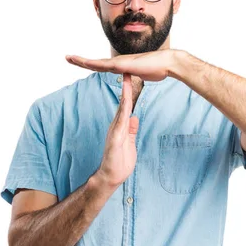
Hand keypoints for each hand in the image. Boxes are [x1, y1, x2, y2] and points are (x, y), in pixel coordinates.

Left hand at [65, 48, 181, 81]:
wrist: (168, 63)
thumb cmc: (159, 69)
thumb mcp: (145, 74)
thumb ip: (138, 75)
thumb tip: (138, 76)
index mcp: (122, 66)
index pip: (102, 66)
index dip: (91, 65)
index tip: (81, 63)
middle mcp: (118, 62)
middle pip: (95, 63)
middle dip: (81, 60)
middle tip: (68, 57)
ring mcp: (119, 63)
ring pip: (96, 62)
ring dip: (81, 60)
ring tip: (68, 57)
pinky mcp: (122, 65)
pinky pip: (103, 65)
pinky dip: (91, 63)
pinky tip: (82, 62)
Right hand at [95, 72, 138, 186]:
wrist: (111, 176)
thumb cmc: (120, 162)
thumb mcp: (130, 143)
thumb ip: (131, 130)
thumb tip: (134, 118)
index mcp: (120, 126)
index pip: (126, 105)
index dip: (130, 91)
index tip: (133, 77)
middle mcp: (116, 125)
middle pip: (123, 102)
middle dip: (126, 86)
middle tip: (129, 69)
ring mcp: (114, 131)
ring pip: (121, 109)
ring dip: (125, 95)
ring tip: (127, 79)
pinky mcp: (114, 139)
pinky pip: (120, 123)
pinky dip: (123, 113)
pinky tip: (126, 103)